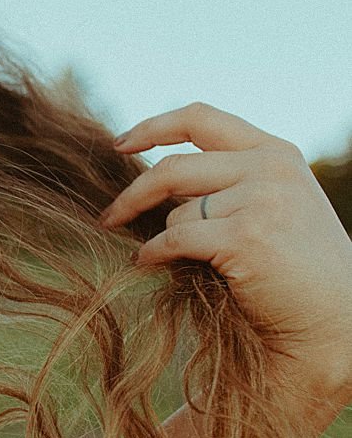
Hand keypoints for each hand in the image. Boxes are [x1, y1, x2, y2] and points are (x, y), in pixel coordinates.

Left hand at [100, 102, 351, 401]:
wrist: (332, 319)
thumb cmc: (293, 273)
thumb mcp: (272, 207)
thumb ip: (228, 184)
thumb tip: (155, 180)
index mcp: (275, 153)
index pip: (201, 119)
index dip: (153, 128)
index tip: (119, 145)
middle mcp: (271, 167)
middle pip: (173, 167)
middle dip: (131, 194)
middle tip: (108, 217)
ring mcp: (261, 199)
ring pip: (176, 212)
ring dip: (161, 239)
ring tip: (165, 260)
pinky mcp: (246, 236)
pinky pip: (173, 238)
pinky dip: (151, 253)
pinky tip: (146, 263)